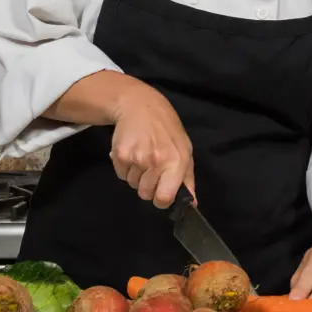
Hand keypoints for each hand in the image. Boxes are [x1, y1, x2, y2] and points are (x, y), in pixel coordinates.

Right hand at [106, 80, 195, 208]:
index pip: (164, 198)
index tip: (160, 193)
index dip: (161, 200)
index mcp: (176, 162)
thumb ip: (187, 179)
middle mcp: (156, 161)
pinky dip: (125, 167)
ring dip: (136, 175)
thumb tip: (191, 204)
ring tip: (142, 155)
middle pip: (145, 194)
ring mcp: (137, 158)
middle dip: (147, 186)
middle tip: (151, 167)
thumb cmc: (167, 130)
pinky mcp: (120, 155)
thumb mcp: (185, 151)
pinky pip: (121, 174)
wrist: (140, 107)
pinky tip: (132, 151)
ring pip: (132, 184)